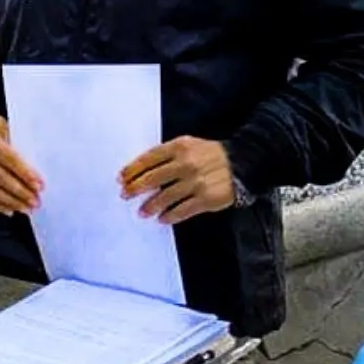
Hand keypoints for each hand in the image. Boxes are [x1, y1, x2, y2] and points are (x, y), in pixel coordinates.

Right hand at [0, 112, 42, 216]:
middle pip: (1, 178)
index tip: (40, 186)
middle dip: (21, 193)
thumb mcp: (6, 129)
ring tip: (27, 208)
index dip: (26, 174)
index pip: (10, 160)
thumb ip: (17, 149)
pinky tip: (11, 210)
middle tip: (37, 202)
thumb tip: (35, 177)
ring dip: (11, 202)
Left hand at [119, 136, 234, 224]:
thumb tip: (140, 170)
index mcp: (179, 147)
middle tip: (125, 196)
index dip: (132, 169)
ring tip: (142, 212)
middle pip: (153, 178)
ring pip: (165, 197)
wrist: (242, 163)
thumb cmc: (209, 155)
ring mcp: (196, 182)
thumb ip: (167, 154)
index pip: (149, 159)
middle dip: (135, 188)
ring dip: (150, 206)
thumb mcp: (189, 144)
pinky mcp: (206, 199)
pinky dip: (169, 216)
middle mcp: (186, 164)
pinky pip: (182, 210)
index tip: (121, 178)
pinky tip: (162, 219)